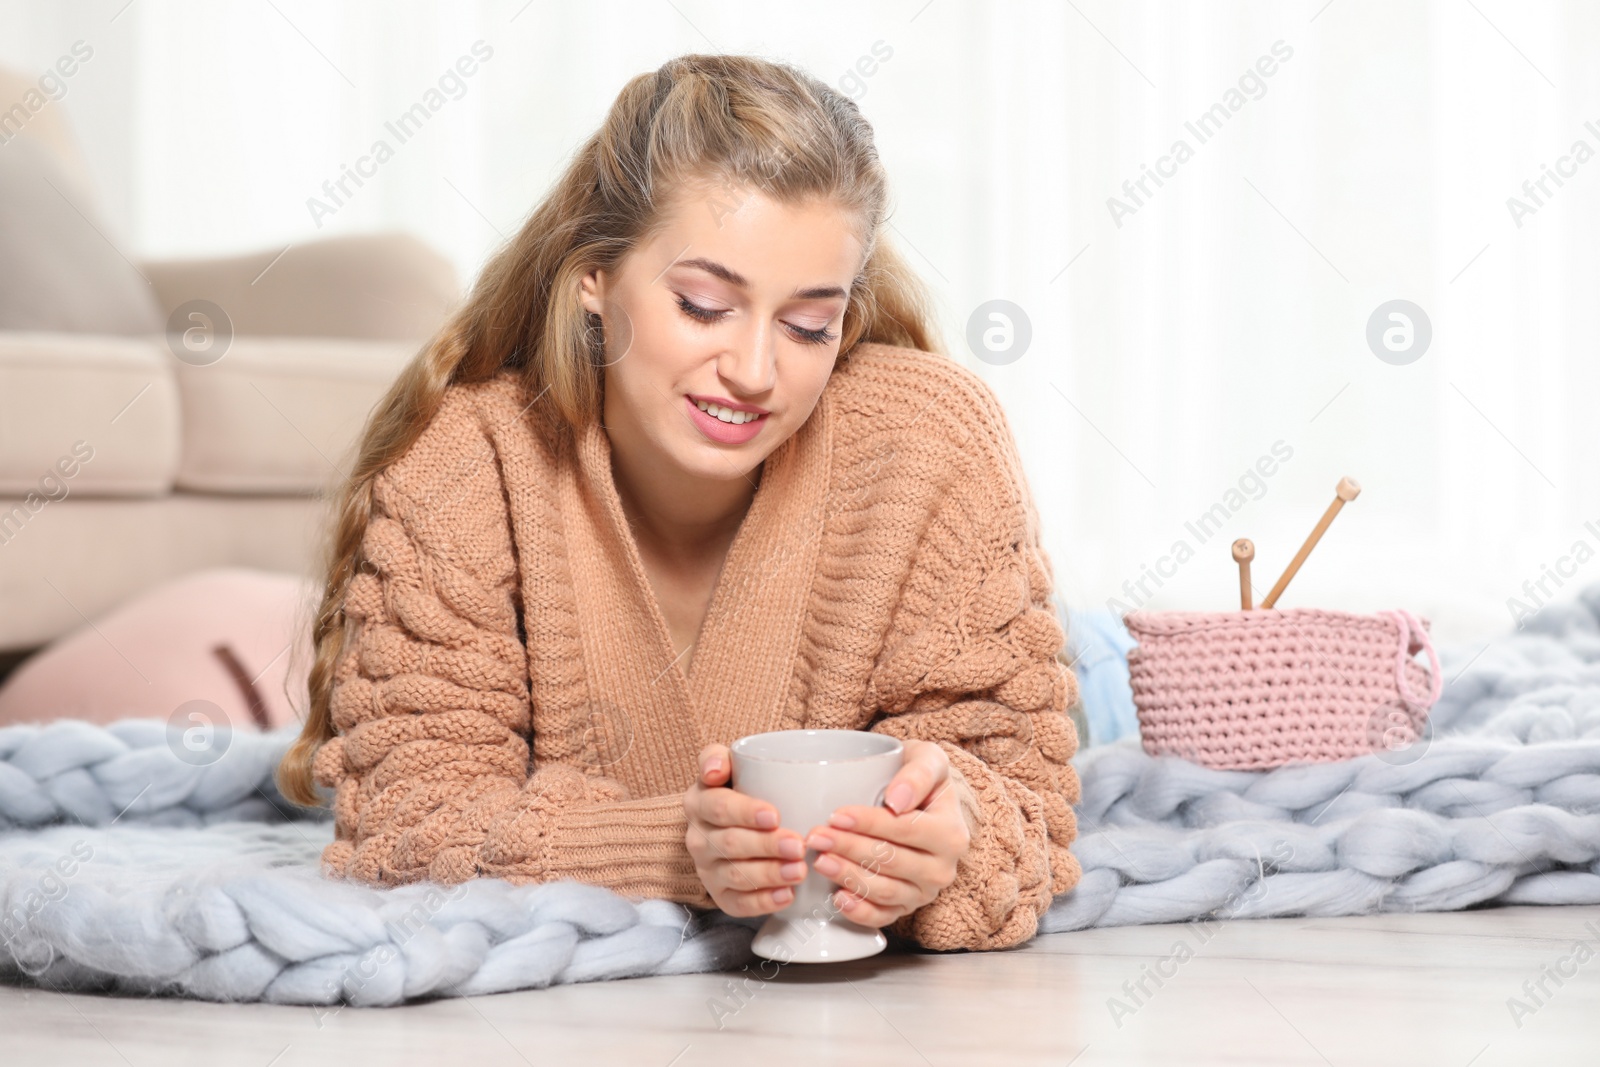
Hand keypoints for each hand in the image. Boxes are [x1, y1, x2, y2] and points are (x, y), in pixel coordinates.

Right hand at [683, 742, 809, 916]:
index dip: (745, 812)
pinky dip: (764, 902)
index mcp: (698, 803)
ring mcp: (708, 870)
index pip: (718, 807)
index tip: (775, 816)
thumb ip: (716, 757)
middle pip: (730, 844)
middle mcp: (698, 839)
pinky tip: (787, 895)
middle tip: (798, 845)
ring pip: (736, 876)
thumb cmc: (739, 788)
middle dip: (766, 846)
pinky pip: (739, 904)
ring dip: (769, 875)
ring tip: (799, 870)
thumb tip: (715, 770)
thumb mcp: (726, 765)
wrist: (731, 823)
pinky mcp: (721, 895)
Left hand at [802, 739, 973, 929]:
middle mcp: (943, 868)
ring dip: (849, 877)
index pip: (905, 829)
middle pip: (891, 861)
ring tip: (820, 861)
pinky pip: (884, 916)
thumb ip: (918, 773)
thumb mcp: (928, 760)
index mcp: (951, 832)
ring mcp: (925, 892)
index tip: (837, 815)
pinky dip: (860, 911)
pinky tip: (838, 898)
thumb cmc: (920, 779)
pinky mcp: (907, 907)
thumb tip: (897, 800)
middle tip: (817, 836)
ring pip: (885, 890)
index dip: (869, 824)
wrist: (923, 803)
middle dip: (849, 849)